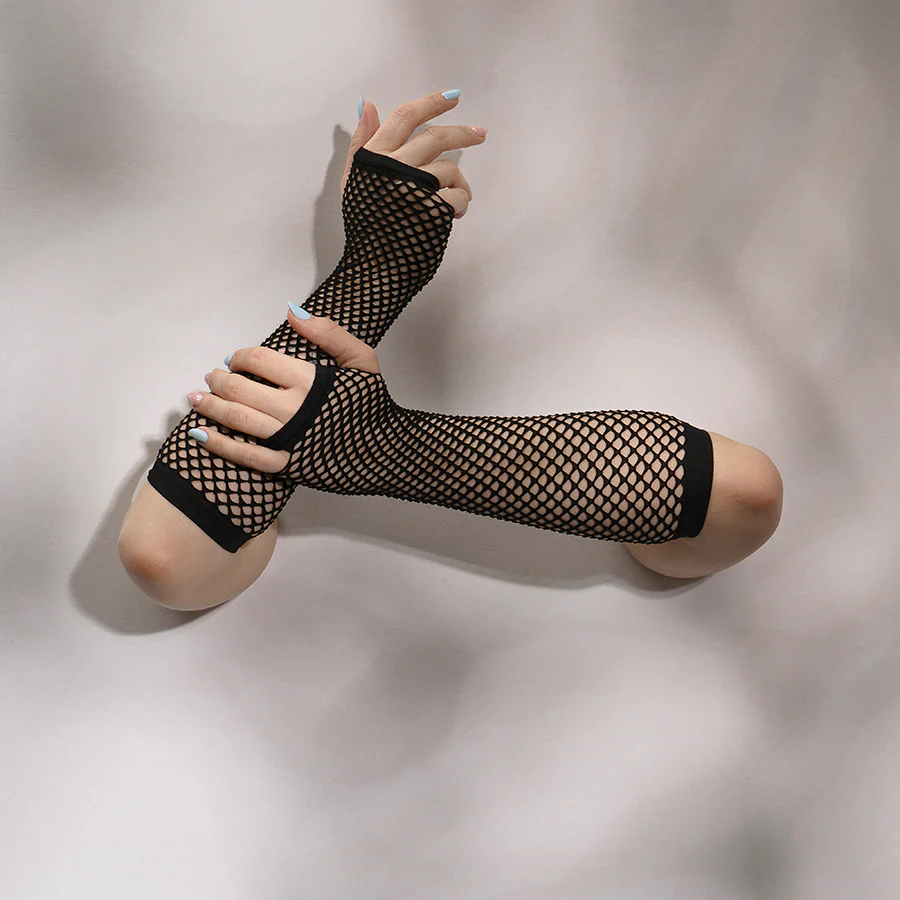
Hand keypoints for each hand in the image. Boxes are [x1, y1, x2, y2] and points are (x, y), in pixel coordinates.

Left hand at [187, 306, 379, 473]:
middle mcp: (294, 409)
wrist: (389, 451)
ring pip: (238, 419)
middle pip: (241, 389)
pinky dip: (221, 444)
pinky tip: (201, 434)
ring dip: (211, 407)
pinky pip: (247, 456)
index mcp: (309, 381)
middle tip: (211, 377)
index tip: (235, 360)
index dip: (240, 357)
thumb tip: (293, 312)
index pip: (259, 361)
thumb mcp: (363, 360)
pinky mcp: (288, 466)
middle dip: (220, 380)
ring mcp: (289, 439)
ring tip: (196, 398)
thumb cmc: (375, 406)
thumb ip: (329, 333)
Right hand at [341, 89, 486, 218]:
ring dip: (459, 183)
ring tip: (457, 198)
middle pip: (435, 137)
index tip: (452, 96)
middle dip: (463, 132)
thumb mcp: (353, 179)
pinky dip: (461, 205)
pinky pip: (457, 197)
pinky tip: (454, 214)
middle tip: (480, 133)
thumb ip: (362, 142)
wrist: (373, 267)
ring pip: (449, 169)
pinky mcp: (431, 210)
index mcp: (375, 157)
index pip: (405, 117)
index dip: (431, 102)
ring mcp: (414, 188)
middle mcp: (394, 168)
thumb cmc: (365, 224)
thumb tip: (366, 104)